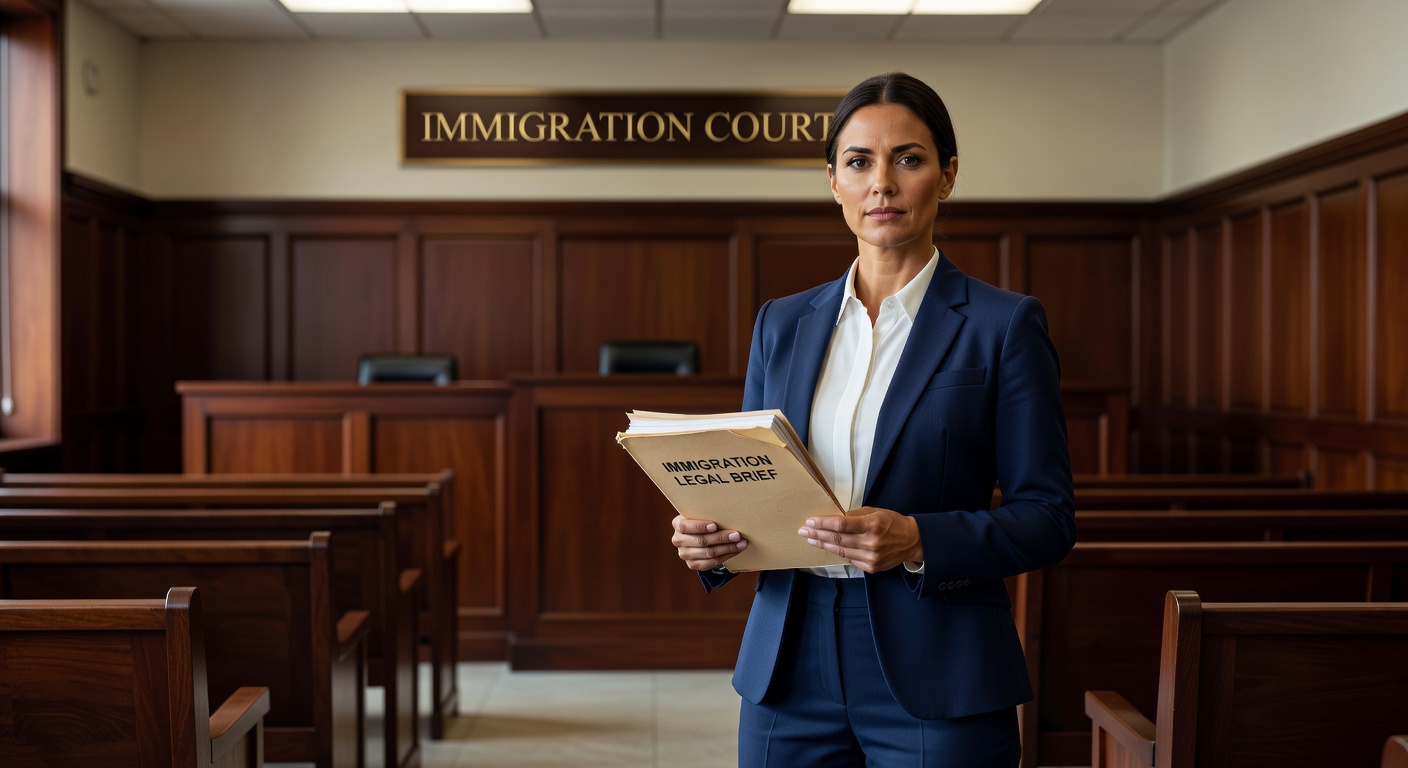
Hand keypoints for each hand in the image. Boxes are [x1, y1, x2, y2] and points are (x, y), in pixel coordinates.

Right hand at [672, 514, 747, 570]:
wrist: (701, 536)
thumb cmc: (705, 521)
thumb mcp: (702, 515)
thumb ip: (709, 513)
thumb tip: (730, 512)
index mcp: (678, 524)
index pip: (685, 526)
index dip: (700, 526)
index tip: (715, 526)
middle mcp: (678, 540)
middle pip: (700, 541)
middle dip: (721, 538)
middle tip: (737, 535)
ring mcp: (684, 554)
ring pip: (708, 553)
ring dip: (727, 548)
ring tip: (741, 543)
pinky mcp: (692, 564)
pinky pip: (711, 563)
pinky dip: (725, 556)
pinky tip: (735, 551)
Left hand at [798, 507, 922, 573]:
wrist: (912, 541)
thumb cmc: (892, 523)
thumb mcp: (875, 512)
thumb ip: (855, 516)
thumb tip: (834, 518)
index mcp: (872, 524)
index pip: (841, 525)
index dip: (823, 523)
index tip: (810, 522)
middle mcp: (871, 542)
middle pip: (837, 539)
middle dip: (817, 534)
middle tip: (803, 531)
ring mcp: (871, 557)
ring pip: (841, 551)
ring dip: (824, 545)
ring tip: (812, 539)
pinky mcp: (872, 567)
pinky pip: (850, 559)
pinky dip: (839, 552)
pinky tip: (829, 547)